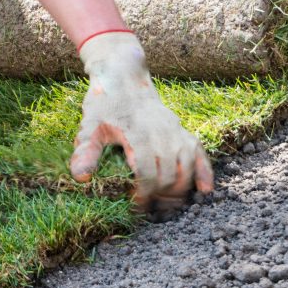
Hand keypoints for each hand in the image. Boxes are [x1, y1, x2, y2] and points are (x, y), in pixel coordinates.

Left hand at [70, 31, 213, 213]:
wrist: (124, 77)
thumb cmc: (105, 104)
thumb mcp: (90, 126)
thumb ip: (86, 151)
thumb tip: (81, 178)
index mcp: (139, 135)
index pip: (148, 174)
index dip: (142, 195)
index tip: (133, 207)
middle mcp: (162, 133)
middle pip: (169, 175)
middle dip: (160, 197)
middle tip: (148, 209)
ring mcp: (176, 131)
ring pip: (187, 167)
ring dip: (179, 190)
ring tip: (167, 205)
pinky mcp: (183, 130)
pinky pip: (200, 153)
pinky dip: (205, 172)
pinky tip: (205, 190)